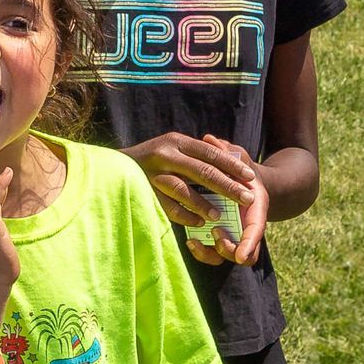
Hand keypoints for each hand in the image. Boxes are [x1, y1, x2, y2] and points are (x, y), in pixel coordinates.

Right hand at [126, 133, 268, 263]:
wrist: (113, 165)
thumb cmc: (153, 158)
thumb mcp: (173, 148)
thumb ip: (196, 154)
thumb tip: (232, 160)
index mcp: (177, 141)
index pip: (210, 153)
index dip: (232, 165)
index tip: (250, 177)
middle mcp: (165, 154)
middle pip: (202, 171)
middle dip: (227, 186)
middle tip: (247, 198)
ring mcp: (152, 172)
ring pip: (182, 189)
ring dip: (203, 204)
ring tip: (219, 215)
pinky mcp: (143, 189)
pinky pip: (166, 205)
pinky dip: (184, 214)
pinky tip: (198, 222)